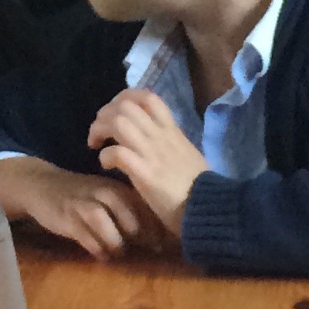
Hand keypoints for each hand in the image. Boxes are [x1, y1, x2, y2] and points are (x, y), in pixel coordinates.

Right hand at [0, 153, 147, 258]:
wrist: (41, 184)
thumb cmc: (83, 195)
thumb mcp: (109, 197)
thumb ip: (132, 213)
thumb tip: (159, 241)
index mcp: (117, 188)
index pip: (144, 208)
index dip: (156, 229)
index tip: (160, 246)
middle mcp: (101, 193)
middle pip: (127, 215)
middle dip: (139, 237)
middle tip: (143, 252)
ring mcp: (82, 204)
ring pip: (103, 222)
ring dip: (115, 243)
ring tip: (118, 253)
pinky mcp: (66, 216)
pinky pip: (84, 235)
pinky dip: (95, 248)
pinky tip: (101, 255)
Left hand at [87, 87, 206, 229]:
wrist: (212, 211)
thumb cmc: (203, 191)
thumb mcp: (189, 157)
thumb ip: (173, 146)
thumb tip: (160, 144)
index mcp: (172, 132)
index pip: (147, 98)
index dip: (125, 98)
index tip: (116, 111)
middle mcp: (161, 137)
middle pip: (126, 106)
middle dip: (105, 114)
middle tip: (100, 131)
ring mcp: (152, 154)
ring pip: (118, 122)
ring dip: (100, 130)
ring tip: (97, 144)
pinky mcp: (145, 174)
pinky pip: (117, 152)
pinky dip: (105, 156)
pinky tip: (106, 165)